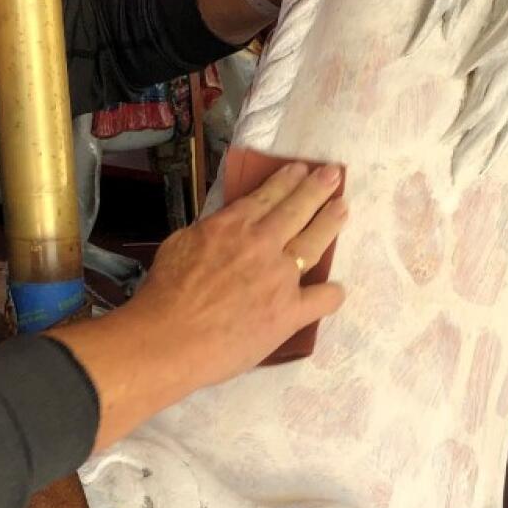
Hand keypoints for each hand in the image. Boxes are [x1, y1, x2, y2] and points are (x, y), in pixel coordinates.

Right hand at [48, 163, 346, 448]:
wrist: (170, 338)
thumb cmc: (165, 293)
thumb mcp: (180, 243)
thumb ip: (210, 231)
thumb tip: (223, 226)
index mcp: (233, 225)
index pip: (268, 195)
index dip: (287, 181)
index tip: (300, 170)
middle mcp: (262, 244)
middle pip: (297, 209)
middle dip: (317, 188)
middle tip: (332, 175)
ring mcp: (280, 278)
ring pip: (314, 243)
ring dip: (330, 222)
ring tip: (342, 209)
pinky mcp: (290, 313)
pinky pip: (323, 299)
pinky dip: (332, 293)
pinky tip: (336, 289)